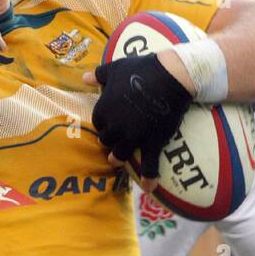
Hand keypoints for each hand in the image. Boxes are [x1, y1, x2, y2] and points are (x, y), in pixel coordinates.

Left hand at [83, 52, 192, 190]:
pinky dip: (148, 178)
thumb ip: (98, 75)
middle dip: (111, 141)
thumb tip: (84, 78)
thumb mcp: (115, 68)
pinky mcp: (151, 143)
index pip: (99, 124)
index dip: (105, 124)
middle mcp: (115, 127)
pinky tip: (148, 187)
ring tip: (119, 161)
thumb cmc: (141, 69)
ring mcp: (133, 137)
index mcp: (103, 109)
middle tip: (117, 140)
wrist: (170, 75)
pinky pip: (148, 165)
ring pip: (120, 156)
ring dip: (119, 159)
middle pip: (107, 141)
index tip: (111, 123)